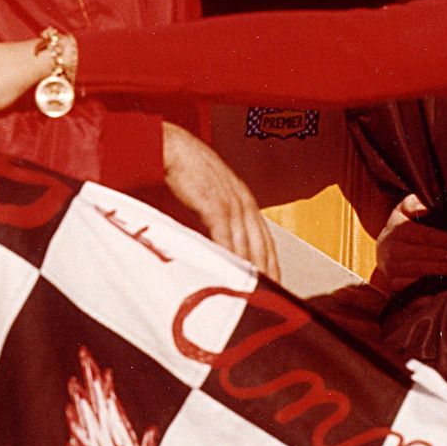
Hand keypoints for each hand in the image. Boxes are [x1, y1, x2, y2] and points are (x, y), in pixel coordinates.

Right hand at [162, 121, 278, 279]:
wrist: (172, 147)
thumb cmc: (187, 169)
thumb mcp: (210, 195)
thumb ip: (218, 219)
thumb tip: (220, 245)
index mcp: (245, 200)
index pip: (266, 239)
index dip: (272, 264)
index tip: (274, 285)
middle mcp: (243, 202)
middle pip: (262, 245)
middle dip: (267, 274)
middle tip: (269, 297)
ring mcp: (230, 202)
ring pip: (247, 244)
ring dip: (250, 271)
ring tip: (251, 293)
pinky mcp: (213, 204)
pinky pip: (226, 235)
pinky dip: (231, 255)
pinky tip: (231, 271)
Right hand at [373, 194, 446, 293]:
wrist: (382, 252)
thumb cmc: (399, 229)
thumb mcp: (403, 211)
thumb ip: (413, 203)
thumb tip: (425, 208)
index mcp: (397, 229)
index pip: (426, 235)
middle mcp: (392, 248)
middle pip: (425, 253)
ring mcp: (392, 267)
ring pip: (420, 269)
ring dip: (442, 269)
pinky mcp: (394, 282)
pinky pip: (414, 285)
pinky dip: (430, 284)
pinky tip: (444, 282)